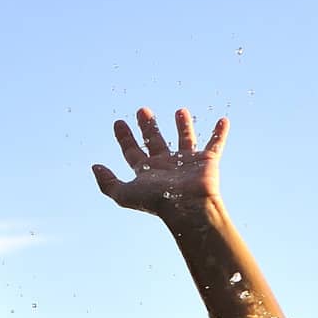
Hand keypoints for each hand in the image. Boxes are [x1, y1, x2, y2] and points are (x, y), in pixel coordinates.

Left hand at [91, 108, 227, 221]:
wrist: (188, 207)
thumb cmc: (157, 202)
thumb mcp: (125, 194)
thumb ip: (108, 183)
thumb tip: (94, 167)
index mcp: (148, 172)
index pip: (133, 152)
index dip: (124, 138)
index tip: (118, 122)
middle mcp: (167, 166)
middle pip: (155, 142)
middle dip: (148, 126)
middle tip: (143, 110)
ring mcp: (187, 163)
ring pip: (184, 140)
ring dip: (182, 126)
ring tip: (180, 110)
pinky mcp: (207, 161)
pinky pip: (215, 143)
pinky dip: (220, 133)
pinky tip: (223, 120)